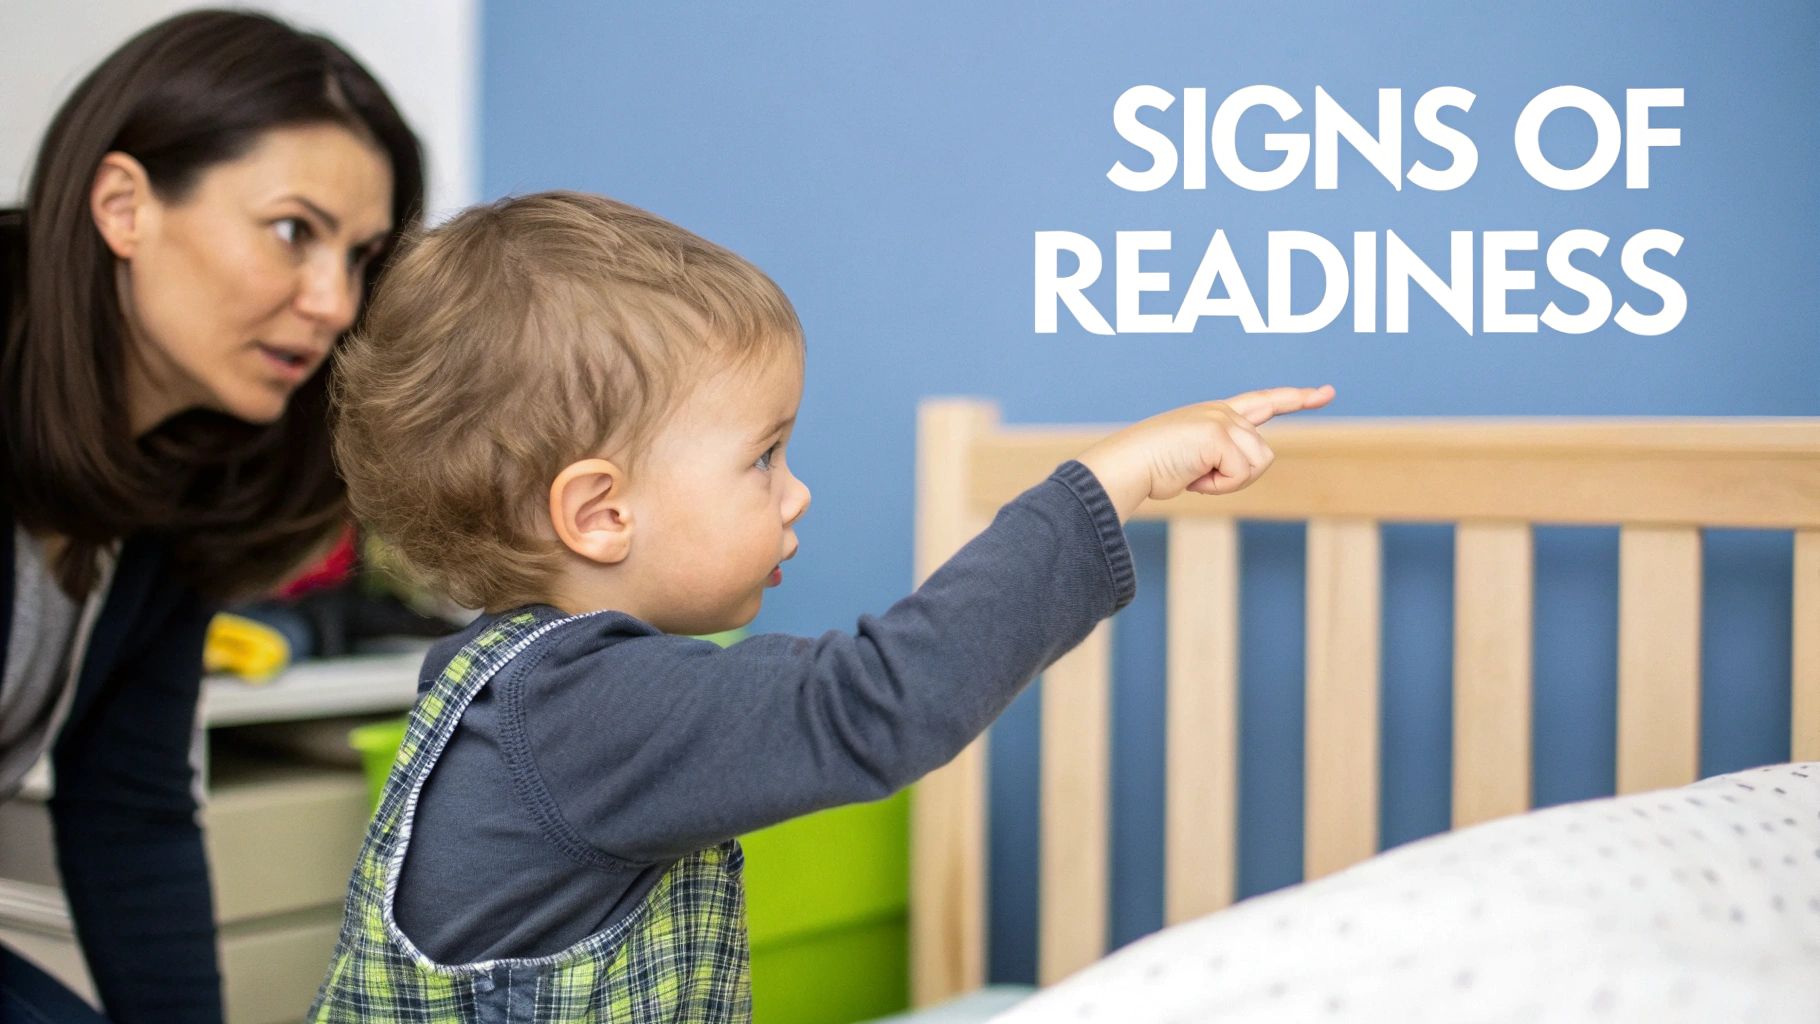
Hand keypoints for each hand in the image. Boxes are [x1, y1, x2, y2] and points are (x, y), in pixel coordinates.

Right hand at [1076, 385, 1334, 520]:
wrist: (1127, 465)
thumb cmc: (1150, 467)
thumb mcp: (1191, 458)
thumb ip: (1219, 456)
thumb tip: (1242, 466)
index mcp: (1216, 413)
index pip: (1264, 401)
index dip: (1296, 398)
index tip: (1325, 393)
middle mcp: (1222, 412)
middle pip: (1263, 454)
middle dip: (1238, 476)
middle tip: (1197, 475)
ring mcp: (1222, 420)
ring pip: (1256, 464)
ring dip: (1226, 482)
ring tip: (1192, 475)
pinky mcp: (1220, 434)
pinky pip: (1240, 475)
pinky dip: (1217, 487)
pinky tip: (1191, 478)